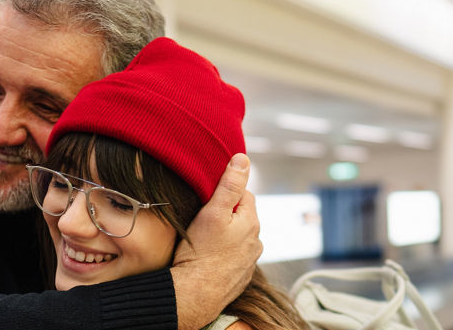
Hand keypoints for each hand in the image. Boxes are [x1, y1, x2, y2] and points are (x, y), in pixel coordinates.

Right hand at [171, 154, 260, 329]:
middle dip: (226, 214)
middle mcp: (256, 241)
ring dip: (226, 235)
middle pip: (241, 216)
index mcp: (251, 222)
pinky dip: (224, 254)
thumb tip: (243, 159)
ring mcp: (250, 261)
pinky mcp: (241, 276)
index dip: (226, 193)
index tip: (209, 199)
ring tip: (205, 240)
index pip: (243, 194)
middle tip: (203, 219)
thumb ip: (229, 185)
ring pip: (238, 238)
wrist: (196, 294)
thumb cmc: (201, 252)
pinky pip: (234, 257)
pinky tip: (209, 257)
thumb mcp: (213, 212)